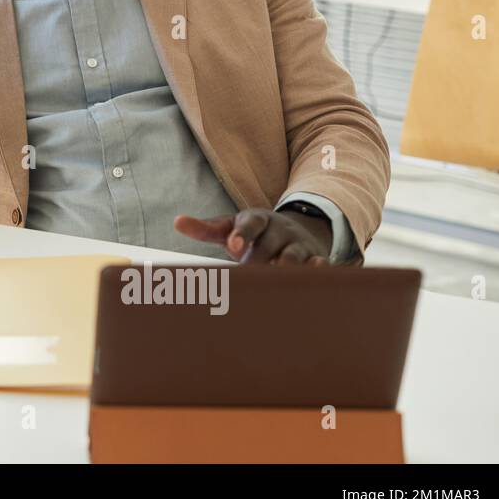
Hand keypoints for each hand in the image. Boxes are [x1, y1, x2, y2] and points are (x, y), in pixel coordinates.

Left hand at [173, 208, 332, 265]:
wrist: (293, 230)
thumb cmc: (254, 234)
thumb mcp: (230, 227)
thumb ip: (206, 228)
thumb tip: (178, 222)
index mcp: (257, 220)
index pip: (250, 224)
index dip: (242, 234)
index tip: (233, 246)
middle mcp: (279, 230)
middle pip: (269, 245)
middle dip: (258, 260)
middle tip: (245, 275)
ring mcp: (299, 244)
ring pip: (294, 256)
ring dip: (285, 267)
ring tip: (274, 278)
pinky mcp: (316, 258)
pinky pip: (320, 264)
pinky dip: (318, 270)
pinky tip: (313, 276)